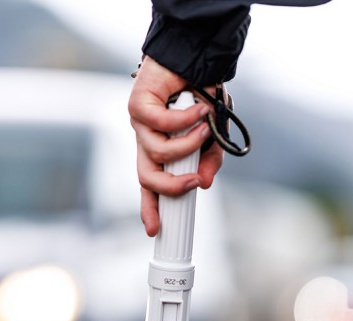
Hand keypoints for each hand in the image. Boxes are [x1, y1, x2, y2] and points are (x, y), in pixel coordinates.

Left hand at [128, 57, 224, 236]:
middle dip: (169, 187)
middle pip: (146, 176)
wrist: (197, 59)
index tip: (154, 230)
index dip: (150, 206)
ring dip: (186, 145)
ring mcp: (139, 124)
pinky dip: (185, 119)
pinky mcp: (138, 105)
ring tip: (204, 129)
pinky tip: (198, 109)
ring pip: (156, 152)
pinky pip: (160, 125)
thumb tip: (203, 184)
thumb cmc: (203, 95)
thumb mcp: (214, 135)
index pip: (150, 184)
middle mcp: (146, 140)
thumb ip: (209, 160)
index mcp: (160, 150)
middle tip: (192, 185)